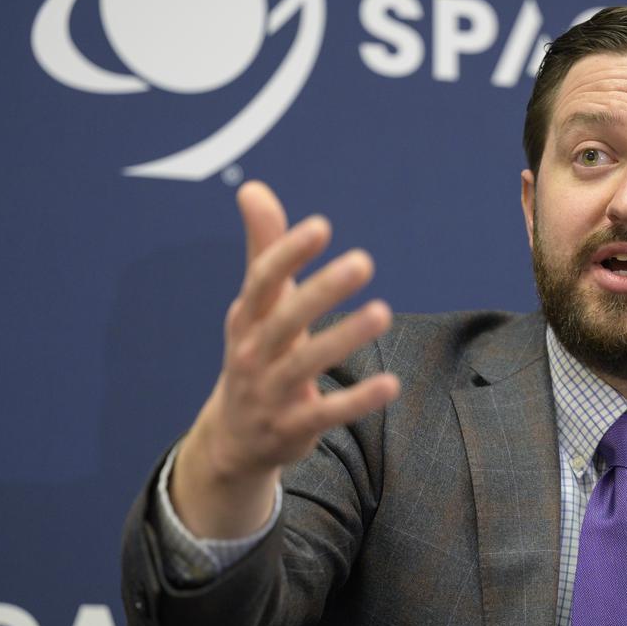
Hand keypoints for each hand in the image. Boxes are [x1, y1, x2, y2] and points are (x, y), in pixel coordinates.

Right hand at [171, 181, 400, 537]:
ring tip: (383, 311)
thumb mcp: (256, 306)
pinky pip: (328, 412)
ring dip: (345, 338)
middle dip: (323, 290)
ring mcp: (272, 392)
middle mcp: (253, 353)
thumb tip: (253, 187)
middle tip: (363, 261)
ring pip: (307, 363)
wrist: (234, 438)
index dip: (288, 253)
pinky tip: (391, 384)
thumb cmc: (257, 353)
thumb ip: (263, 248)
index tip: (321, 226)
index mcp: (246, 318)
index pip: (263, 281)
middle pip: (286, 318)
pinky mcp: (294, 426)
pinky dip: (358, 400)